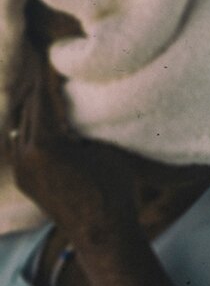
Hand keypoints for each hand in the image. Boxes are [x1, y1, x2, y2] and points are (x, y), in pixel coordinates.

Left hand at [2, 43, 137, 246]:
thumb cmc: (113, 189)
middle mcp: (24, 154)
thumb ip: (85, 124)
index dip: (47, 72)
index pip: (43, 96)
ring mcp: (21, 170)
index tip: (48, 49)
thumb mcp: (104, 149)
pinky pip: (20, 143)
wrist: (103, 236)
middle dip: (37, 84)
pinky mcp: (25, 180)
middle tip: (43, 59)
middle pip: (28, 107)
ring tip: (42, 84)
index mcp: (44, 143)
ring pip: (20, 125)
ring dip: (31, 104)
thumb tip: (78, 104)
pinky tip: (39, 117)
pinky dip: (29, 124)